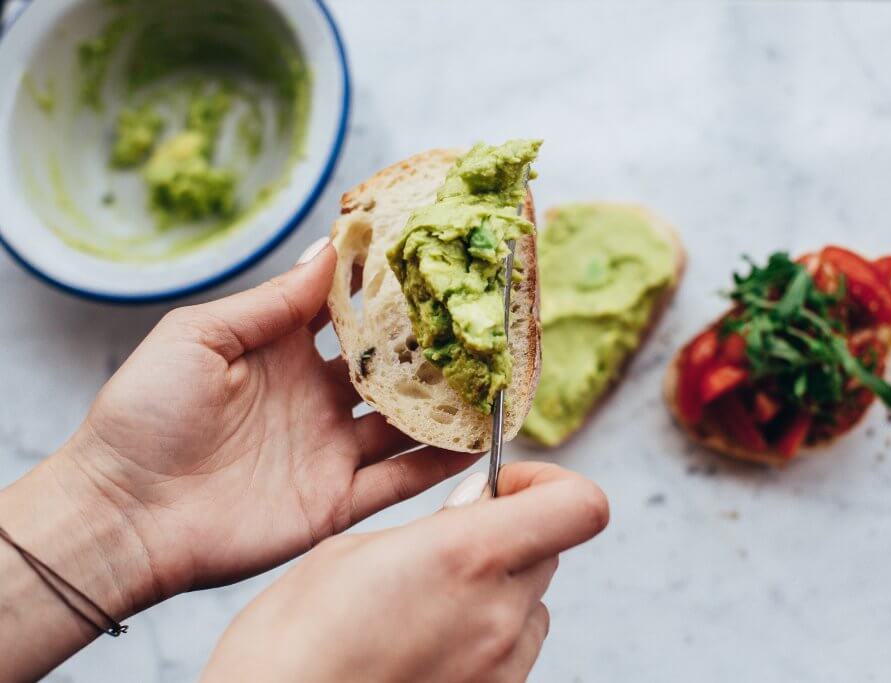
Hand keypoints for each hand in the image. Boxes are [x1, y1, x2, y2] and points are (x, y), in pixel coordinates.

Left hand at [46, 238, 477, 611]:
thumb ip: (272, 301)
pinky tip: (474, 441)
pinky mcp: (335, 501)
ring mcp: (329, 450)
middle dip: (431, 349)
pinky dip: (436, 464)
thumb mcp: (200, 336)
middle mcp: (314, 398)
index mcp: (282, 352)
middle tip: (480, 325)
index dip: (387, 292)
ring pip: (404, 424)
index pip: (349, 315)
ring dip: (445, 404)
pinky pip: (398, 481)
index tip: (432, 264)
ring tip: (494, 381)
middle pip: (388, 369)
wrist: (123, 515)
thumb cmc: (144, 415)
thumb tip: (327, 246)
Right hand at [201, 463, 609, 682]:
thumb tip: (479, 506)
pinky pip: (513, 653)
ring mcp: (500, 669)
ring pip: (534, 605)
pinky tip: (427, 640)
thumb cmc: (291, 645)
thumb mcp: (350, 553)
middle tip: (451, 539)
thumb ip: (432, 526)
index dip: (548, 483)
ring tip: (430, 600)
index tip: (502, 485)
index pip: (579, 506)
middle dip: (510, 532)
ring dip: (500, 588)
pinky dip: (486, 633)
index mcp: (466, 557)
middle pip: (550, 550)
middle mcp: (499, 615)